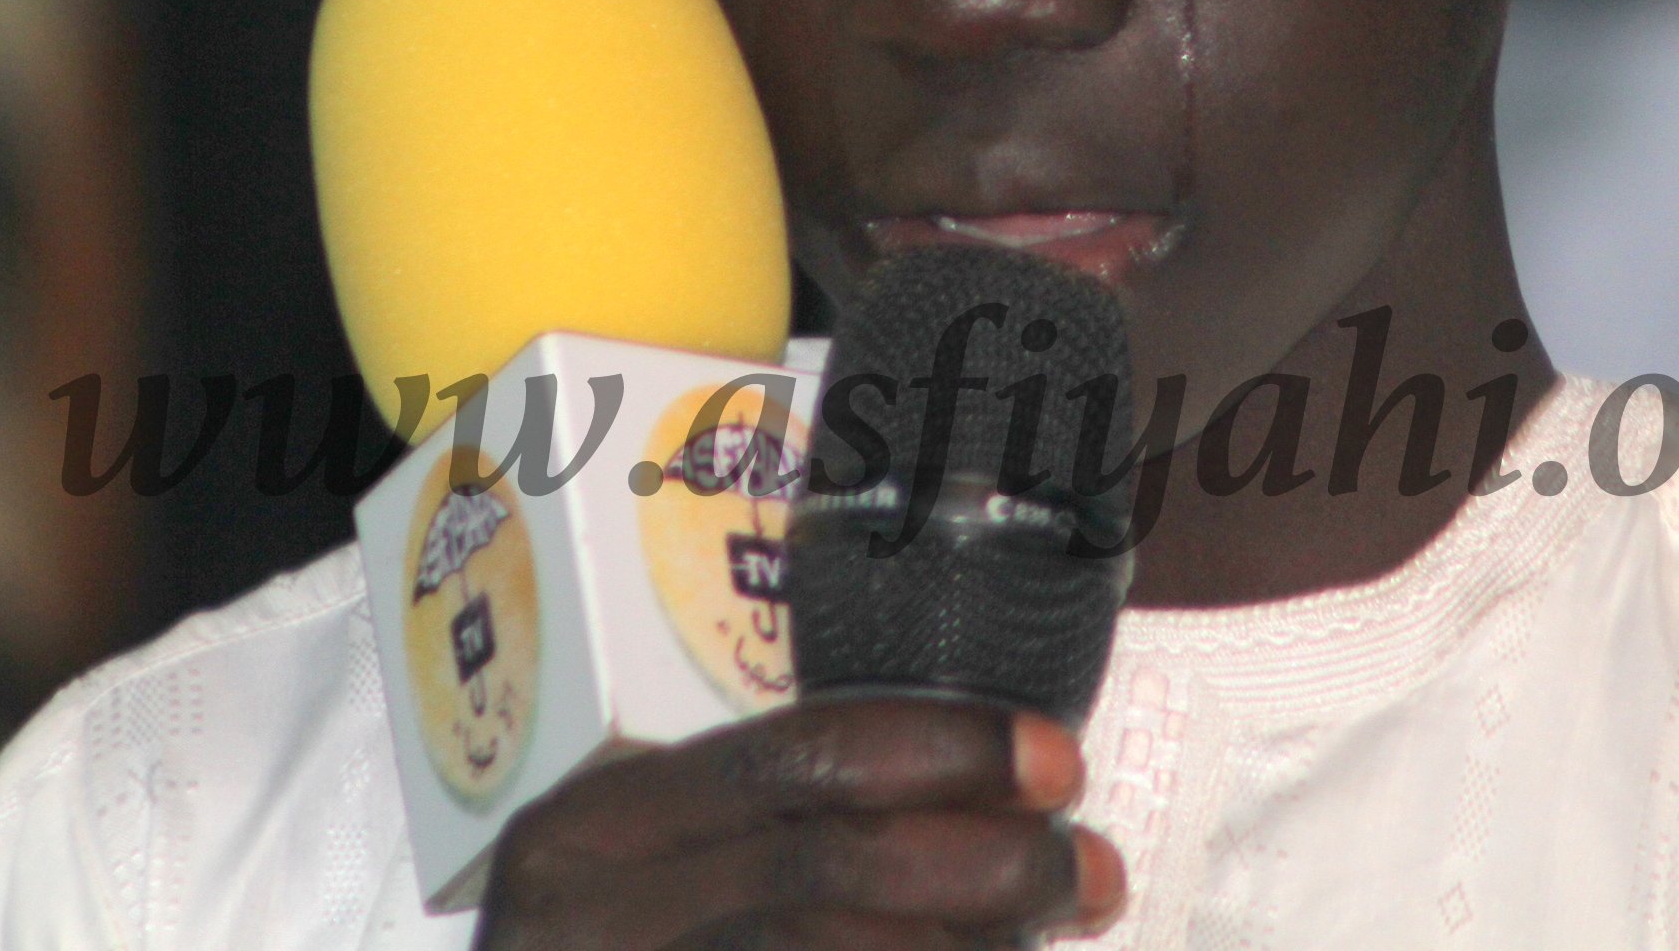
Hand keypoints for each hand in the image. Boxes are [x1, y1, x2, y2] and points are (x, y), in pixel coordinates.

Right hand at [473, 697, 1127, 948]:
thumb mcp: (642, 878)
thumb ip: (754, 829)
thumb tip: (967, 801)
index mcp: (590, 832)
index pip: (793, 756)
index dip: (943, 748)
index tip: (1052, 758)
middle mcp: (589, 919)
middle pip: (829, 865)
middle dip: (989, 864)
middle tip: (1088, 867)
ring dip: (968, 946)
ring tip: (1051, 930)